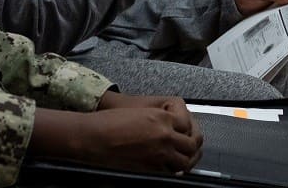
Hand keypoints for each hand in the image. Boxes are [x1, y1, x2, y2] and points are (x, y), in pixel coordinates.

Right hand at [79, 95, 202, 173]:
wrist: (95, 137)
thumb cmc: (110, 123)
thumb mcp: (140, 113)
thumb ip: (159, 120)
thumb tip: (170, 130)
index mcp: (161, 117)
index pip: (188, 125)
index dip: (188, 131)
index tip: (185, 134)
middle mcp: (164, 134)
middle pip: (191, 144)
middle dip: (192, 148)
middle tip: (190, 149)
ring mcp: (160, 153)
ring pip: (185, 161)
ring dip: (186, 161)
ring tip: (183, 161)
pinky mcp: (151, 169)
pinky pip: (170, 173)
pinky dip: (172, 173)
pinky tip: (170, 170)